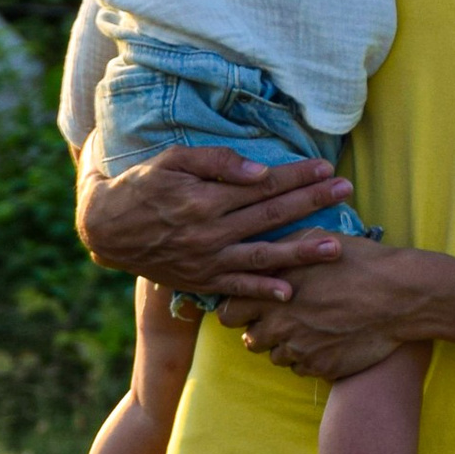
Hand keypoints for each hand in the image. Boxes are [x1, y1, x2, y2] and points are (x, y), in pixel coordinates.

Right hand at [76, 142, 355, 309]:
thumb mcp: (171, 160)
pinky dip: (263, 292)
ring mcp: (206, 260)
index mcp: (204, 198)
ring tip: (337, 248)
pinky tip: (291, 293)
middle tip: (348, 192)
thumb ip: (215, 162)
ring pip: (262, 256)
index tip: (326, 168)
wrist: (107, 229)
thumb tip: (258, 171)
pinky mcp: (201, 281)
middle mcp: (209, 232)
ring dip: (302, 253)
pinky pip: (237, 289)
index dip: (296, 176)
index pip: (261, 185)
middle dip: (312, 202)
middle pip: (271, 216)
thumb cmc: (142, 186)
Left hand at [240, 240, 428, 378]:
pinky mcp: (321, 368)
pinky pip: (302, 369)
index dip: (237, 308)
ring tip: (308, 327)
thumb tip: (258, 252)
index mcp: (271, 294)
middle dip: (261, 329)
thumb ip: (278, 250)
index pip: (228, 313)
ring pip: (276, 357)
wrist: (398, 296)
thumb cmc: (358, 262)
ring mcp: (300, 350)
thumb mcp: (312, 242)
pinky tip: (326, 339)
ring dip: (285, 345)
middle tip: (281, 317)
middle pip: (250, 339)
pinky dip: (309, 357)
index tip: (250, 304)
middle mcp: (280, 326)